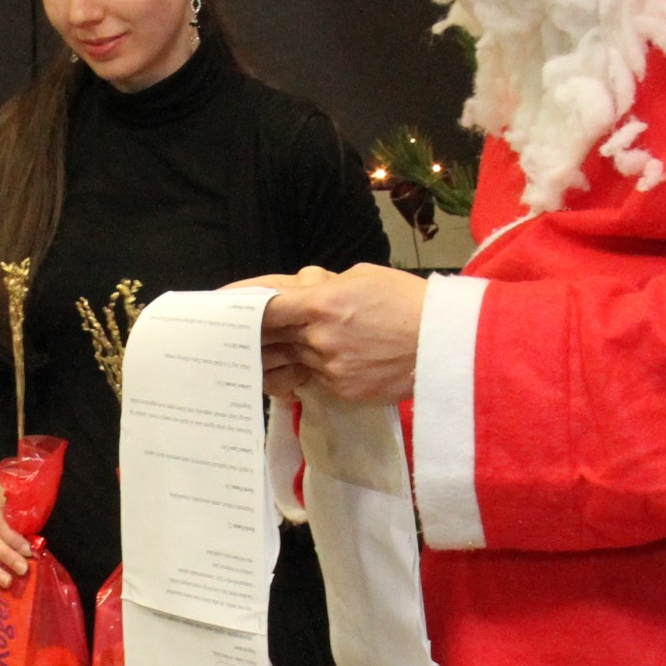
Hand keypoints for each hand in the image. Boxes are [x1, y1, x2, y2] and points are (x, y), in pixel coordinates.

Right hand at [0, 477, 32, 595]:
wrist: (1, 516)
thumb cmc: (17, 516)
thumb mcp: (21, 515)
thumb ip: (27, 526)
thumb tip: (40, 543)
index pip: (0, 525)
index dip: (13, 539)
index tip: (29, 551)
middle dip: (7, 557)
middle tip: (23, 569)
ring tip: (8, 583)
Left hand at [246, 263, 427, 402]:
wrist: (445, 343)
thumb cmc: (408, 301)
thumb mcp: (362, 276)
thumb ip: (323, 285)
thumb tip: (303, 289)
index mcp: (321, 304)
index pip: (266, 306)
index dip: (240, 305)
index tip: (220, 306)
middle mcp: (319, 338)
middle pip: (271, 338)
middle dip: (253, 335)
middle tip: (234, 334)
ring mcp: (330, 368)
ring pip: (290, 360)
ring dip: (279, 355)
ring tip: (265, 352)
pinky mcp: (343, 389)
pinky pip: (314, 378)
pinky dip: (309, 369)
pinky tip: (307, 364)